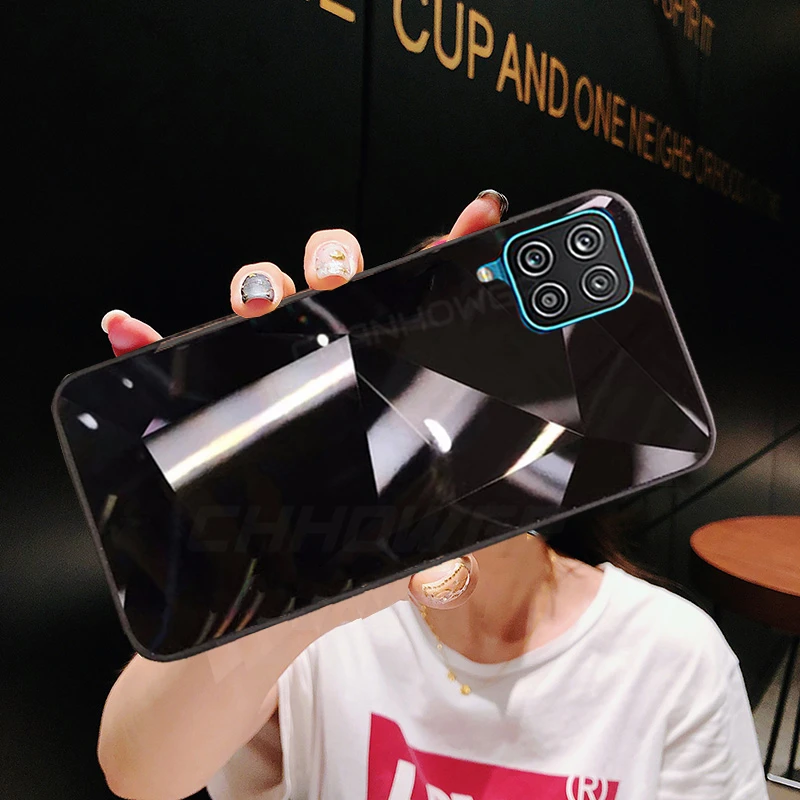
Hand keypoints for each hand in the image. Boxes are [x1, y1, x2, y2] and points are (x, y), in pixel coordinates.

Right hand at [101, 190, 506, 622]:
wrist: (269, 611)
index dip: (445, 262)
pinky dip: (148, 342)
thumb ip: (440, 545)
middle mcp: (327, 370)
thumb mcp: (400, 551)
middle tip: (343, 276)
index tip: (477, 221)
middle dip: (338, 262)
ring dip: (259, 287)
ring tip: (264, 299)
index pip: (416, 314)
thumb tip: (456, 555)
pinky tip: (134, 331)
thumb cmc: (337, 564)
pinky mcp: (213, 406)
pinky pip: (173, 365)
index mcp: (382, 387)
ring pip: (263, 306)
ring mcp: (268, 380)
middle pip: (334, 288)